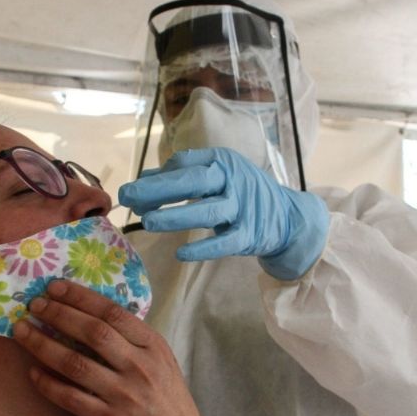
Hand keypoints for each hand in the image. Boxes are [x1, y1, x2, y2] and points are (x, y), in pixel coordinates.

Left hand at [12, 280, 214, 415]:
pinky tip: (32, 372)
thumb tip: (91, 313)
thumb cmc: (166, 399)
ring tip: (22, 331)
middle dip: (58, 314)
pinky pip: (70, 397)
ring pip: (75, 363)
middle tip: (34, 305)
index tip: (55, 287)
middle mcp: (139, 366)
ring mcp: (124, 394)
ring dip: (43, 344)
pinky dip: (48, 383)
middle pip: (92, 332)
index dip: (80, 297)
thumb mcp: (161, 360)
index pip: (112, 312)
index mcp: (152, 345)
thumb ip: (133, 339)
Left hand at [118, 147, 329, 279]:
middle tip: (129, 198)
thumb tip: (142, 178)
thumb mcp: (217, 176)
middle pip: (193, 182)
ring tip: (147, 222)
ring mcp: (243, 208)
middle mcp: (233, 180)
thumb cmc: (242, 194)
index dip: (156, 176)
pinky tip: (180, 254)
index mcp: (222, 162)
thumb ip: (180, 176)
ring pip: (207, 211)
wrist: (288, 217)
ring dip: (176, 215)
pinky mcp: (250, 235)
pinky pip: (224, 242)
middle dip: (159, 190)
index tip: (132, 191)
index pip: (185, 163)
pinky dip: (203, 248)